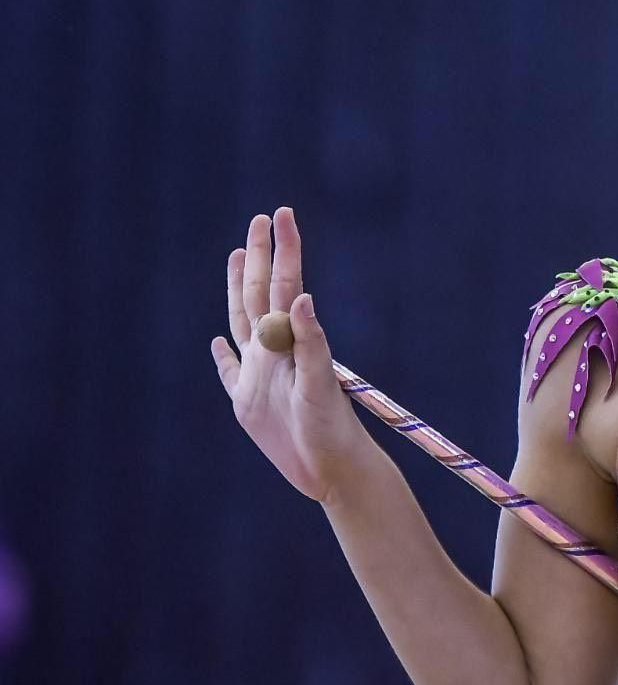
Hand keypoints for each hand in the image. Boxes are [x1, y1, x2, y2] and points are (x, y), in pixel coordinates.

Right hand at [210, 207, 372, 502]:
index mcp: (289, 342)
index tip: (282, 213)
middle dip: (260, 256)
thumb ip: (312, 343)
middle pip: (258, 294)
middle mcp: (273, 353)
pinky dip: (221, 357)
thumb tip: (300, 297)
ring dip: (237, 289)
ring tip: (238, 256)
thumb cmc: (332, 430)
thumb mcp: (320, 385)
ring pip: (241, 322)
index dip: (284, 250)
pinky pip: (229, 374)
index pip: (284, 284)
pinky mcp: (248, 404)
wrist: (333, 471)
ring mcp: (258, 376)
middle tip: (259, 219)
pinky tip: (217, 342)